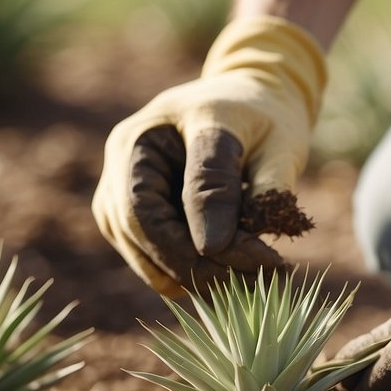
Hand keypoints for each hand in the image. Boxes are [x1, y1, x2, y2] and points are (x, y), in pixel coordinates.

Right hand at [92, 16, 325, 295]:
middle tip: (252, 283)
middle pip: (137, 228)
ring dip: (187, 275)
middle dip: (193, 265)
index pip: (156, 200)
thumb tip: (213, 246)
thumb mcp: (272, 142)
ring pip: (137, 249)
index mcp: (146, 133)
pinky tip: (220, 278)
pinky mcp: (128, 215)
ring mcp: (117, 188)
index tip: (259, 260)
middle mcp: (121, 160)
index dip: (197, 238)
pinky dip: (181, 272)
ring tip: (244, 284)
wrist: (249, 105)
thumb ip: (250, 187)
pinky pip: (146, 254)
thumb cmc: (264, 119)